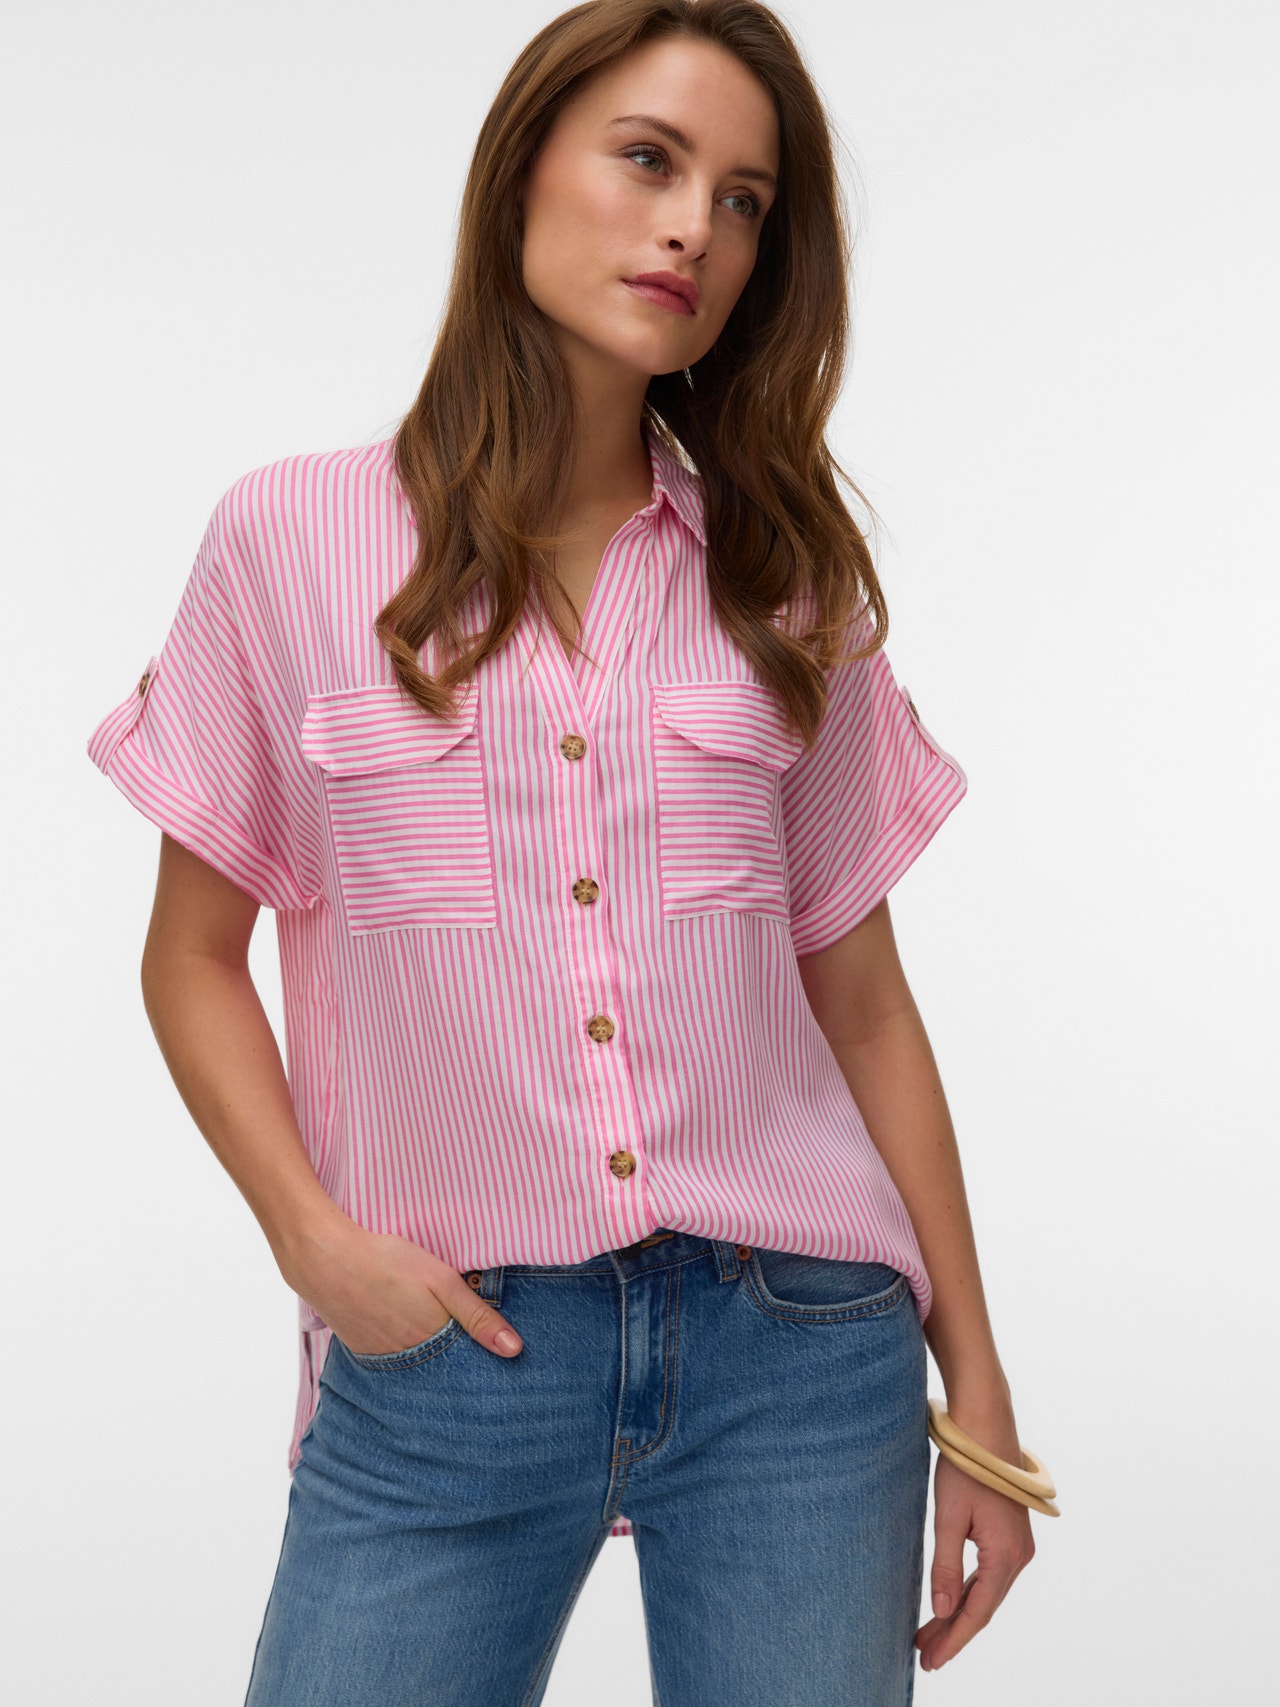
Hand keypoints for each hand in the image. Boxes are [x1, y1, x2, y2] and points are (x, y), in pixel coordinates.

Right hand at [280, 1215, 523, 1359]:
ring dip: (432, 1364)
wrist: (325, 1260)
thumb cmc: (387, 1262)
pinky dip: (407, 1357)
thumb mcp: (441, 1281)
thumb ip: (478, 1315)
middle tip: (477, 1367)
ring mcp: (382, 1358)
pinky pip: (393, 1364)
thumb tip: (515, 1350)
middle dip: (460, 1370)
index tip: (502, 1371)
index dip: (483, 1366)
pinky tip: (411, 1341)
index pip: (467, 1368)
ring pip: (417, 1369)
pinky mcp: (363, 1350)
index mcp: (432, 1342)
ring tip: (443, 1351)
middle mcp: (408, 1360)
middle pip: (442, 1372)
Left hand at [915, 1412, 1035, 1671]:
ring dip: (958, 1613)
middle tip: (925, 1656)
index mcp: (1005, 1557)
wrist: (986, 1425)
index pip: (976, 1612)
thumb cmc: (966, 1467)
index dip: (953, 1640)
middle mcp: (1018, 1557)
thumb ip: (945, 1566)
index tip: (931, 1661)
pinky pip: (988, 1575)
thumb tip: (941, 1611)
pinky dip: (967, 1591)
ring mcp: (1017, 1547)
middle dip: (953, 1632)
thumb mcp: (949, 1517)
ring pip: (985, 1592)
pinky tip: (950, 1602)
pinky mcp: (1010, 1535)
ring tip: (929, 1636)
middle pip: (982, 1606)